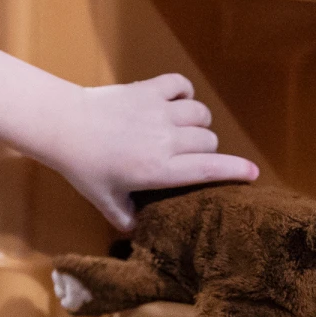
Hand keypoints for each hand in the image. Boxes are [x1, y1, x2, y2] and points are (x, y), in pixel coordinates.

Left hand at [50, 73, 257, 232]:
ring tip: (183, 130)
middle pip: (208, 141)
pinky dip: (183, 91)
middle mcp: (168, 139)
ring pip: (200, 113)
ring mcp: (160, 111)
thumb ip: (124, 216)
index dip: (236, 170)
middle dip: (205, 150)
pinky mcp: (149, 89)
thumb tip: (136, 231)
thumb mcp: (104, 199)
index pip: (210, 169)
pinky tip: (175, 100)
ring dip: (197, 122)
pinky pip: (181, 84)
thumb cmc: (83, 166)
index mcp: (160, 169)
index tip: (252, 173)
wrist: (63, 125)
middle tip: (186, 156)